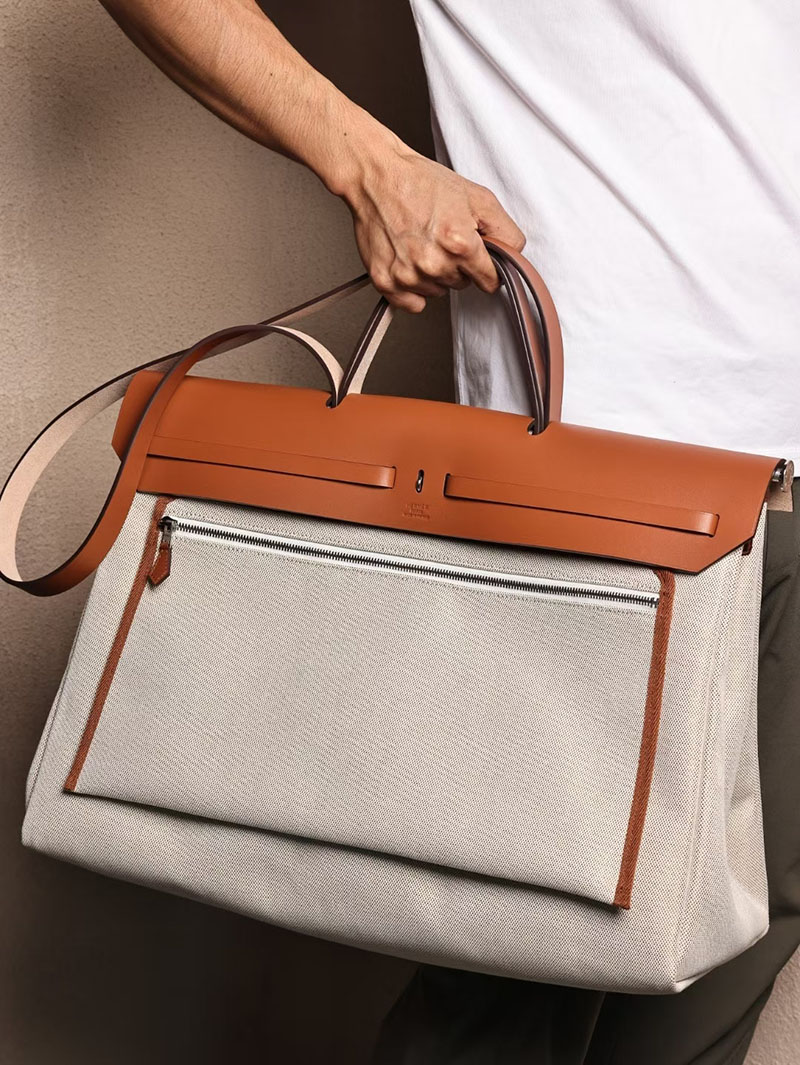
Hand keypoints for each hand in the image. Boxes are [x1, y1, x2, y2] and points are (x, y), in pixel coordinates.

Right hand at [342, 145, 525, 312]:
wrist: (377, 177)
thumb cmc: (423, 183)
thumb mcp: (477, 196)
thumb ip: (505, 230)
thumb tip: (514, 256)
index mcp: (460, 244)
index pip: (491, 281)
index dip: (487, 268)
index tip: (476, 256)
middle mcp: (434, 264)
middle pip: (462, 285)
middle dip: (458, 266)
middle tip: (441, 236)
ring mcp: (408, 276)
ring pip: (438, 292)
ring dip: (434, 274)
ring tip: (422, 243)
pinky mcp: (386, 282)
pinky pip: (413, 304)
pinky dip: (414, 289)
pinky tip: (409, 261)